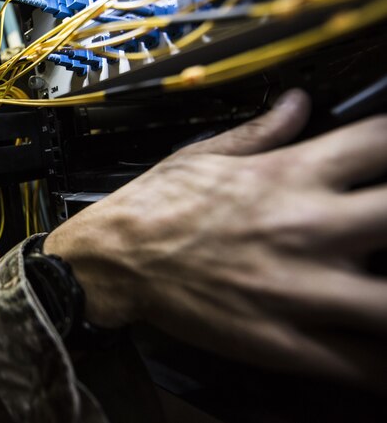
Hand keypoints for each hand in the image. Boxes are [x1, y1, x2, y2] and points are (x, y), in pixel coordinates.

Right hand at [46, 89, 386, 385]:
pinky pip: (361, 365)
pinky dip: (382, 367)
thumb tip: (297, 103)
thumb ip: (263, 130)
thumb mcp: (204, 153)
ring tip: (385, 292)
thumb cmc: (153, 206)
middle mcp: (307, 226)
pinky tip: (379, 351)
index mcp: (289, 174)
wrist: (111, 260)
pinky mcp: (283, 340)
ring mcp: (301, 287)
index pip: (383, 141)